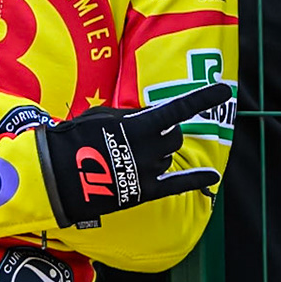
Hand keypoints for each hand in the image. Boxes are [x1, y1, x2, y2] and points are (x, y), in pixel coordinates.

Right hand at [37, 84, 231, 226]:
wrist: (56, 175)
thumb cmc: (75, 139)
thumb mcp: (102, 117)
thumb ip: (131, 117)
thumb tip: (148, 119)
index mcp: (140, 125)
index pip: (179, 108)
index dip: (203, 99)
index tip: (224, 90)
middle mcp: (151, 148)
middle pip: (176, 137)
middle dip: (167, 134)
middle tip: (145, 138)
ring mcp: (149, 170)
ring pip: (170, 158)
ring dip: (159, 155)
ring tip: (132, 158)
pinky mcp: (144, 191)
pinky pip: (177, 185)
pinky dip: (197, 180)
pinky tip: (213, 176)